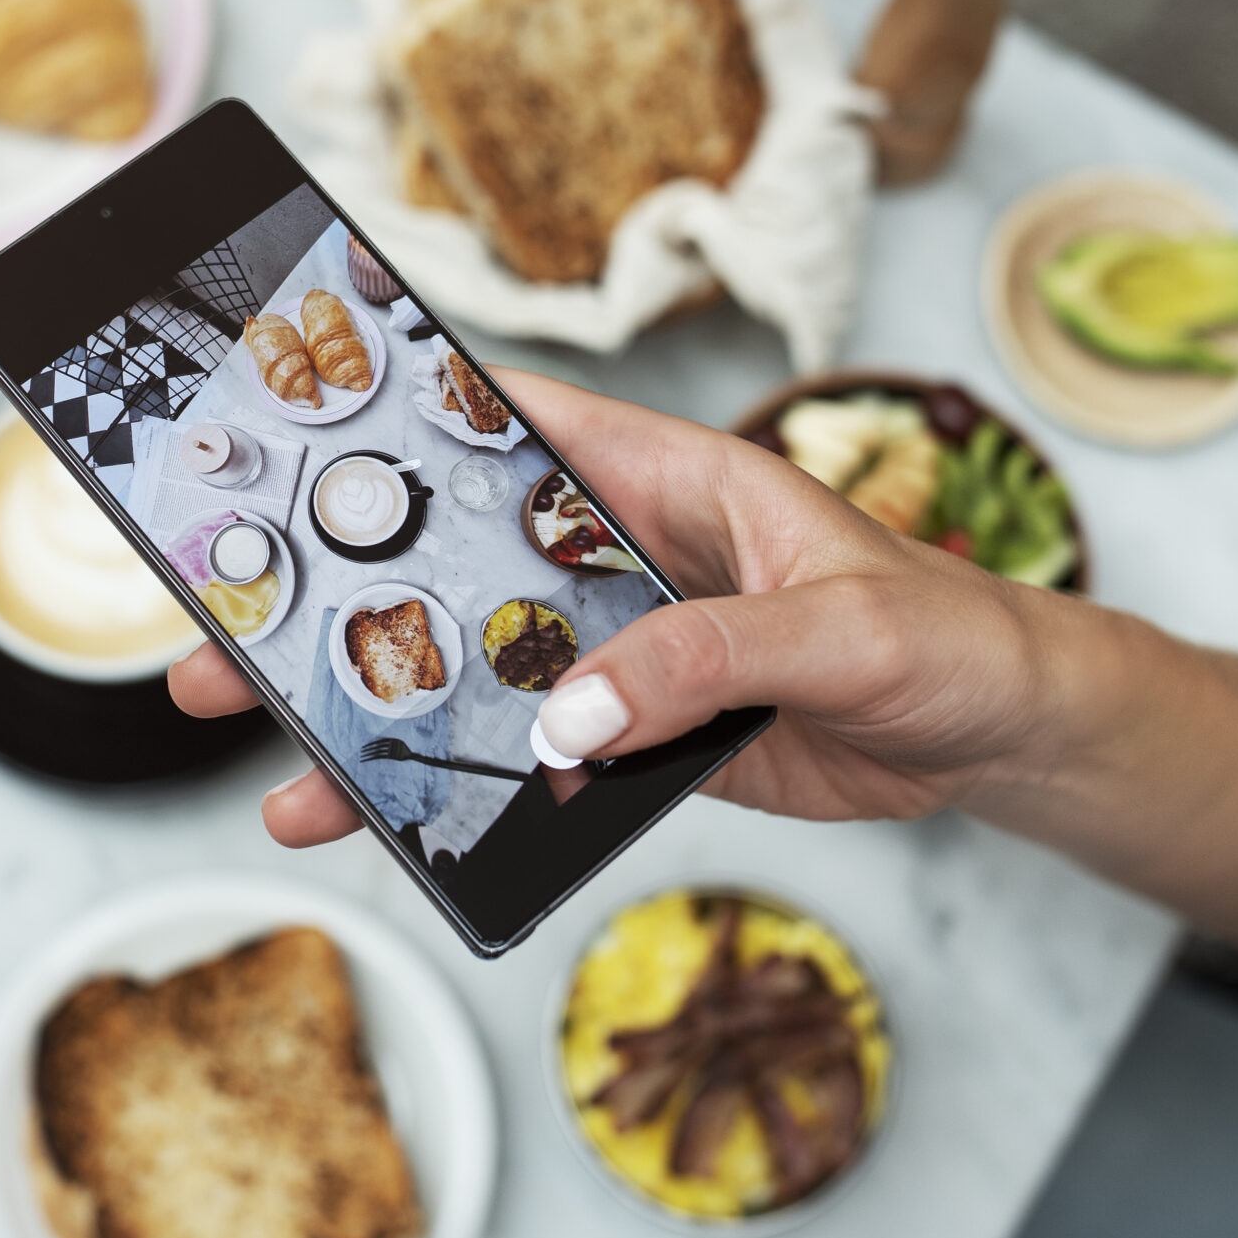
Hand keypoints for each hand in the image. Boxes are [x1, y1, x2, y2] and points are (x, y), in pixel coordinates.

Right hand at [170, 369, 1096, 847]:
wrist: (1004, 737)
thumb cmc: (951, 636)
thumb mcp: (840, 630)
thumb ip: (705, 660)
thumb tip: (572, 715)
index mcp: (668, 479)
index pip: (518, 426)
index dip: (406, 420)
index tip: (294, 433)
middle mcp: (628, 556)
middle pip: (459, 565)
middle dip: (345, 599)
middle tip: (232, 638)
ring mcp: (627, 650)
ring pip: (480, 671)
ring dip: (387, 714)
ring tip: (289, 764)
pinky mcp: (643, 734)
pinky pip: (534, 755)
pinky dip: (468, 787)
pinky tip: (403, 816)